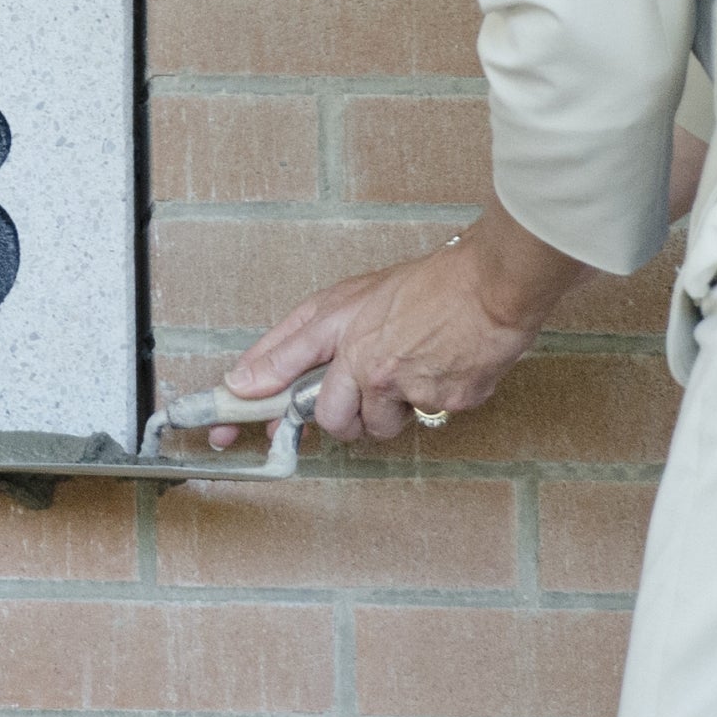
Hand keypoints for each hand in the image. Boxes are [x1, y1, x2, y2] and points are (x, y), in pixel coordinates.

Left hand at [211, 201, 584, 445]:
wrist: (491, 285)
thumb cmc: (423, 286)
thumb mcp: (345, 301)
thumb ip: (294, 344)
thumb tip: (244, 381)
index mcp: (341, 335)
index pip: (282, 377)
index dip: (252, 408)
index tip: (225, 431)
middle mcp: (371, 365)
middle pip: (336, 421)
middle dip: (342, 416)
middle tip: (359, 389)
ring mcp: (412, 388)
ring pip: (382, 427)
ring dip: (387, 411)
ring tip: (405, 369)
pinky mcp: (450, 403)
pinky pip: (426, 418)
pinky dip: (429, 400)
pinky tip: (438, 368)